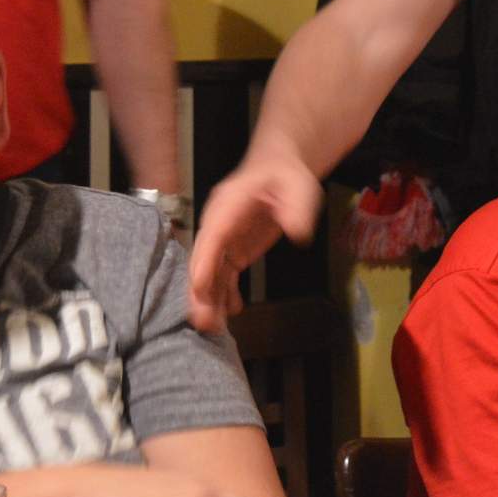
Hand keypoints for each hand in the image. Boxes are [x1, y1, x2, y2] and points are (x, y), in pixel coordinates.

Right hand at [187, 149, 320, 332]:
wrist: (280, 169)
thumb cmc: (286, 175)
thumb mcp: (298, 185)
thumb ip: (297, 208)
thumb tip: (297, 232)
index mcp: (230, 203)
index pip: (213, 234)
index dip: (204, 261)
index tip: (199, 288)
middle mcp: (219, 222)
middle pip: (204, 258)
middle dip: (200, 290)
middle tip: (202, 321)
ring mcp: (225, 237)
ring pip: (211, 271)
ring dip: (210, 298)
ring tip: (213, 328)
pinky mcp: (234, 249)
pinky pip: (224, 274)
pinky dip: (225, 293)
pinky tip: (231, 312)